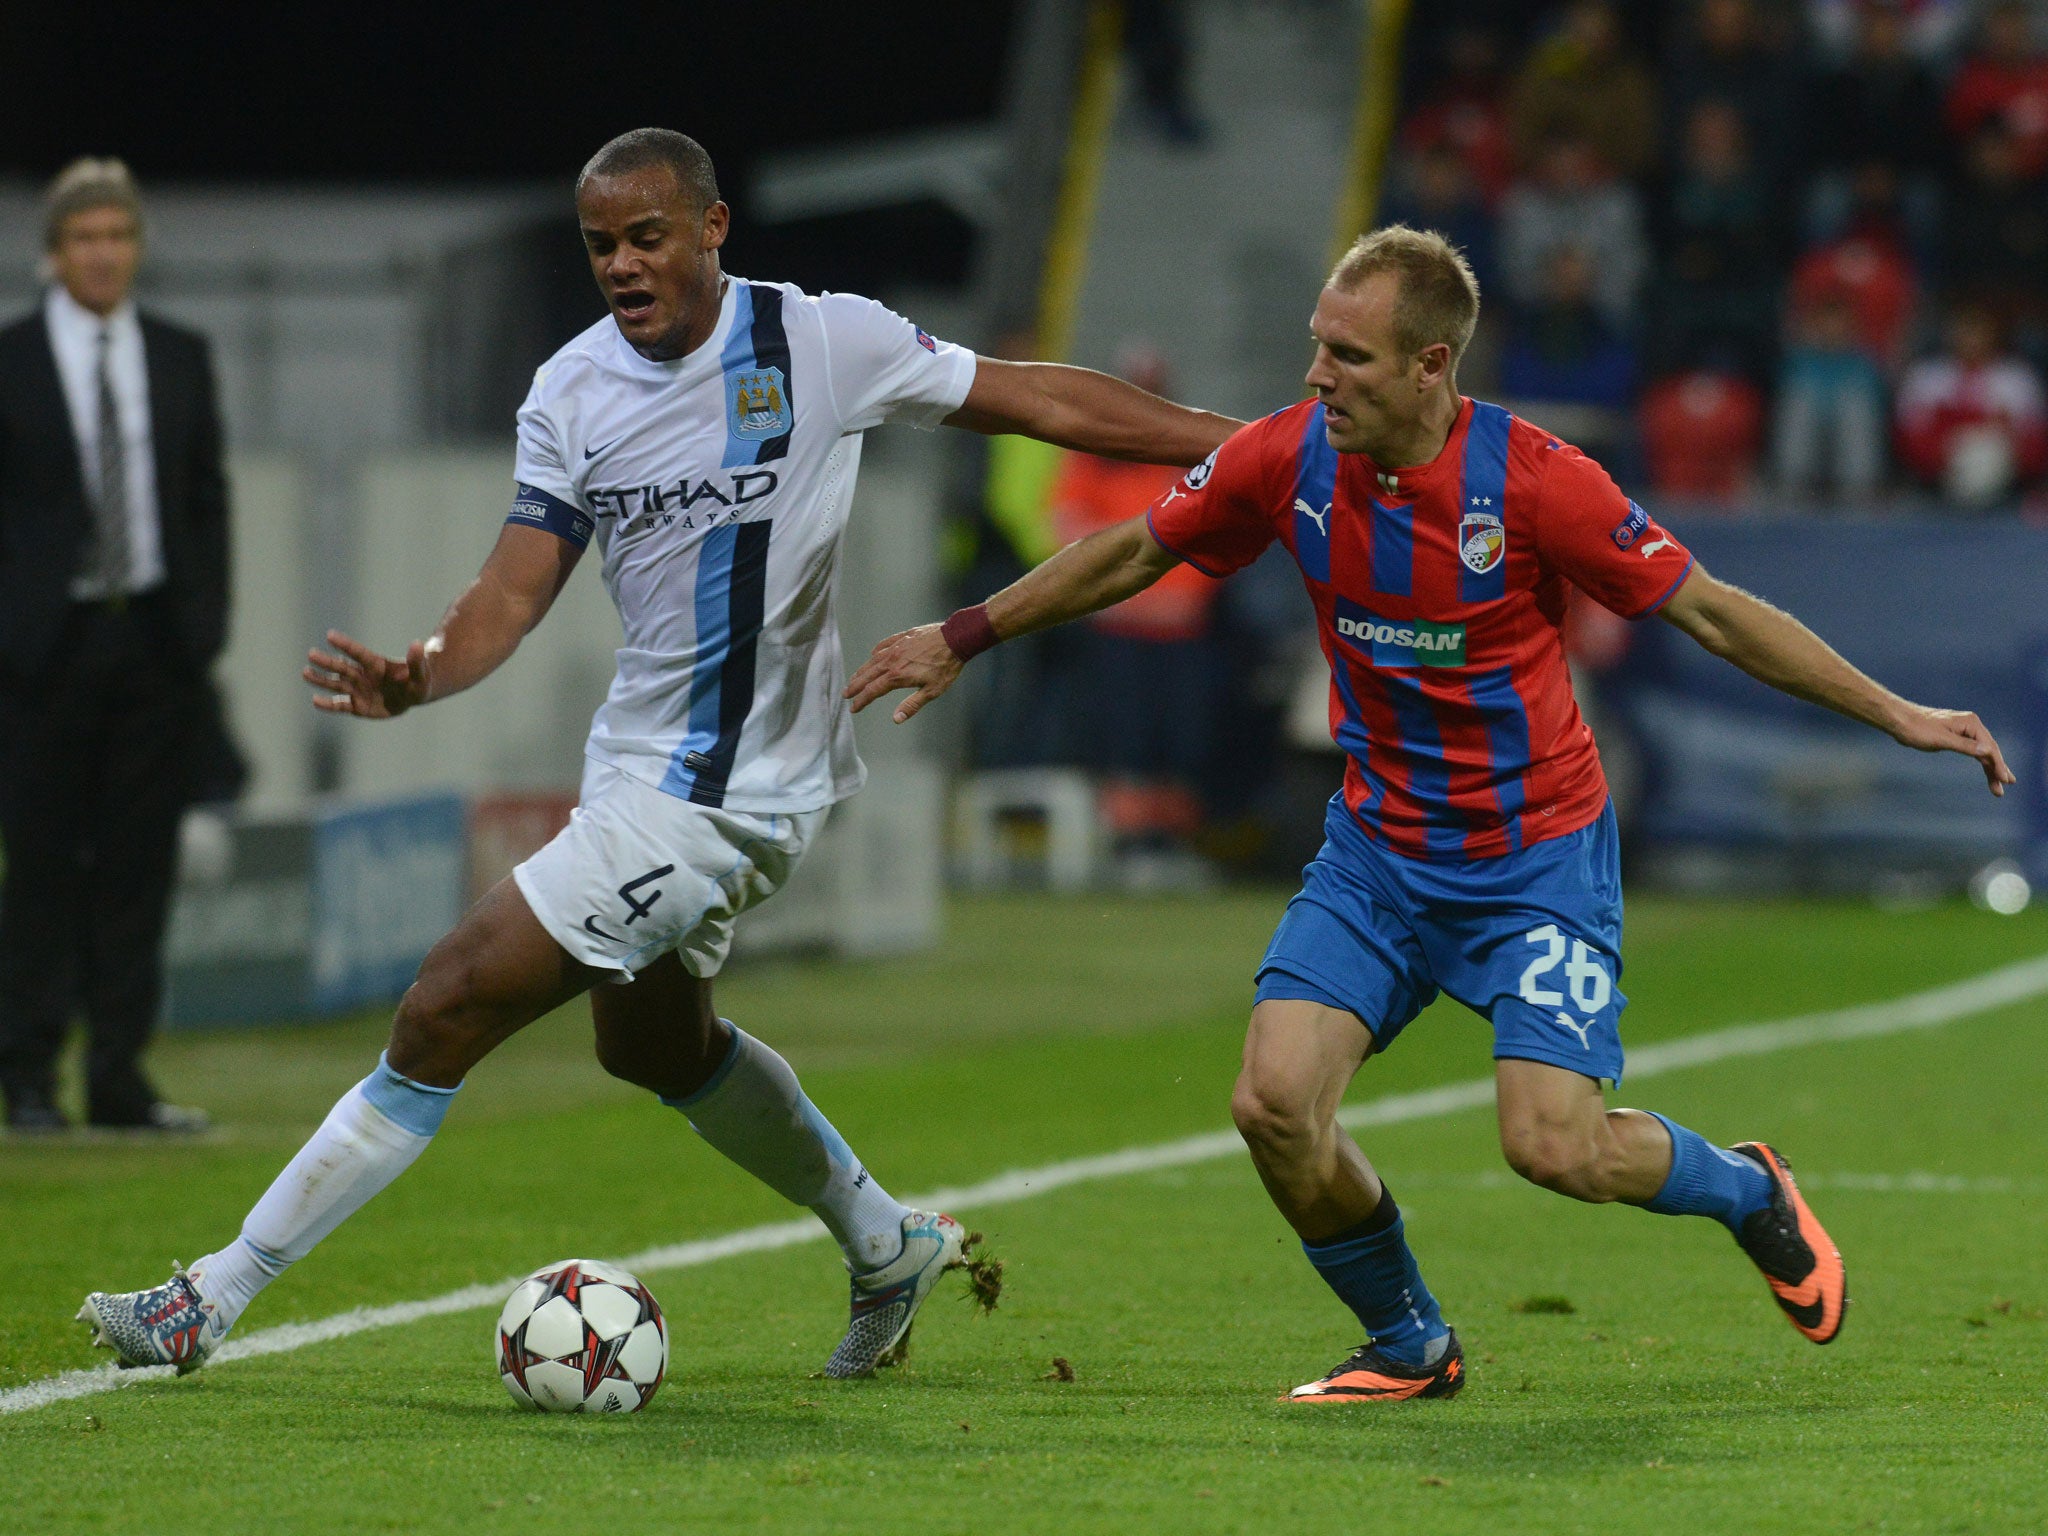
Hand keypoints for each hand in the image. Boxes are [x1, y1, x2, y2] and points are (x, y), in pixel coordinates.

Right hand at [304, 629, 431, 718]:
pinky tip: (315, 701)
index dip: (345, 644)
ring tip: (305, 672)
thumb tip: (417, 644)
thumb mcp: (422, 672)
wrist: (413, 695)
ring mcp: (358, 690)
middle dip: (327, 662)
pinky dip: (328, 704)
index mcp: (376, 664)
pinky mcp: (357, 706)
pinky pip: (340, 705)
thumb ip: (417, 660)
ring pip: (336, 684)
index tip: (330, 635)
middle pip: (342, 667)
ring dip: (321, 679)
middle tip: (311, 654)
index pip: (358, 653)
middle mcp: (363, 675)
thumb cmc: (419, 680)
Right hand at [844, 624, 963, 722]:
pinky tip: (873, 655)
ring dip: (862, 670)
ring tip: (854, 678)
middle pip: (868, 675)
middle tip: (846, 694)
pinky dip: (876, 652)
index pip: (873, 691)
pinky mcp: (903, 637)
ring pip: (873, 660)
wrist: (955, 638)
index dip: (862, 701)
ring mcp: (896, 647)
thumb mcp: (932, 691)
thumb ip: (912, 705)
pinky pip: (884, 645)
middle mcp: (892, 660)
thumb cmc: (946, 666)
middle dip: (855, 686)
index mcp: (897, 675)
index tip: (853, 708)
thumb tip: (896, 719)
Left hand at [1887, 702, 2016, 796]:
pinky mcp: (1956, 734)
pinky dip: (1979, 760)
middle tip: (2006, 786)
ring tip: (1998, 786)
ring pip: (1982, 751)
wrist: (1899, 720)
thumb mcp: (1941, 739)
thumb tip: (1987, 751)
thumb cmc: (1917, 729)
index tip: (2004, 780)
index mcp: (1970, 723)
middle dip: (1997, 768)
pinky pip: (1973, 749)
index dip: (1998, 764)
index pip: (1990, 747)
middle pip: (1989, 749)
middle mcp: (1970, 724)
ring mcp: (1964, 729)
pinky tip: (1986, 770)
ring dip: (1990, 767)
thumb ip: (1964, 746)